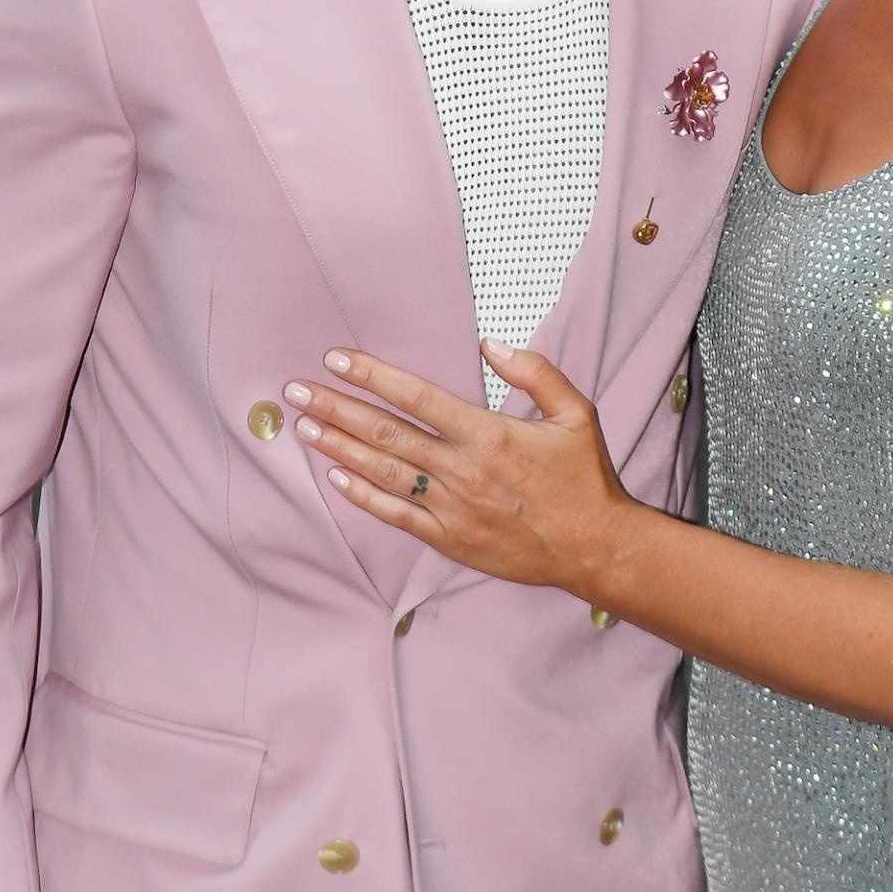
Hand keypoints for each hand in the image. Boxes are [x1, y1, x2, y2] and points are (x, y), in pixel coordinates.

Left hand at [284, 342, 635, 596]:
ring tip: (305, 426)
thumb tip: (490, 344)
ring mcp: (451, 508)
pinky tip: (336, 477)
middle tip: (298, 390)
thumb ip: (535, 372)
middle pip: (386, 433)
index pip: (417, 398)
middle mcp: (462, 470)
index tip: (338, 359)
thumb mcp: (576, 413)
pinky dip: (363, 496)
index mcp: (489, 435)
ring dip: (339, 448)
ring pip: (383, 472)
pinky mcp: (449, 538)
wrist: (595, 547)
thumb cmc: (585, 479)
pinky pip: (397, 514)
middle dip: (337, 408)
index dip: (374, 376)